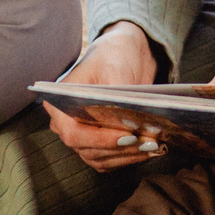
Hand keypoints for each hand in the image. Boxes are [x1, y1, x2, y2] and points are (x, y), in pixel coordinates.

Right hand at [46, 22, 165, 171]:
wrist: (126, 54)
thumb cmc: (113, 55)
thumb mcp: (114, 66)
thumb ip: (117, 93)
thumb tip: (127, 117)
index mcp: (60, 104)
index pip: (73, 132)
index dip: (99, 139)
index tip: (127, 136)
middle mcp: (67, 125)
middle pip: (88, 150)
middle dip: (120, 148)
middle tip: (149, 141)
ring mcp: (83, 136)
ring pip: (101, 159)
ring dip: (128, 155)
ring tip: (153, 145)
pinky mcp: (100, 143)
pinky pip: (111, 160)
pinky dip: (130, 157)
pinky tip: (149, 149)